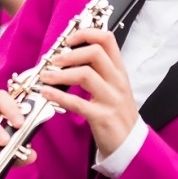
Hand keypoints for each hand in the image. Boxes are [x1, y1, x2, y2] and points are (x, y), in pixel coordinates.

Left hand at [35, 28, 138, 158]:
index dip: (86, 34)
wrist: (131, 145)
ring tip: (46, 77)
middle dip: (70, 53)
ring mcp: (111, 99)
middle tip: (54, 60)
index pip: (107, 39)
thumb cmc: (118, 115)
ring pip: (86, 74)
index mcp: (119, 72)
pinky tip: (47, 93)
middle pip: (95, 52)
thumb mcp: (114, 88)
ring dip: (61, 73)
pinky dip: (59, 96)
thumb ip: (99, 71)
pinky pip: (78, 103)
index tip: (68, 39)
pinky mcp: (102, 117)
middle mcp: (117, 82)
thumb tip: (73, 56)